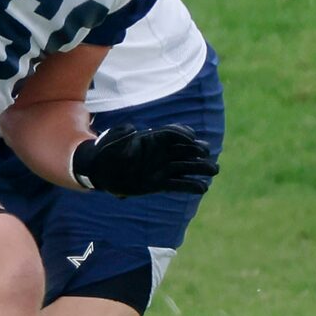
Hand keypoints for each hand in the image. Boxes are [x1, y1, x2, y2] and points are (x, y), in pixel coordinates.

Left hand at [72, 124, 218, 196]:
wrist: (100, 171)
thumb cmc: (106, 152)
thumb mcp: (111, 139)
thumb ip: (122, 133)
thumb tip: (132, 128)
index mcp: (150, 139)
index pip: (171, 134)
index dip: (183, 134)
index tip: (192, 139)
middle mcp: (158, 153)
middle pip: (182, 150)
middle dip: (197, 151)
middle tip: (208, 155)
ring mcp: (160, 168)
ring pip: (184, 167)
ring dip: (199, 168)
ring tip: (214, 170)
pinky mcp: (158, 183)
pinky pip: (177, 184)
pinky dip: (190, 185)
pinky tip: (203, 187)